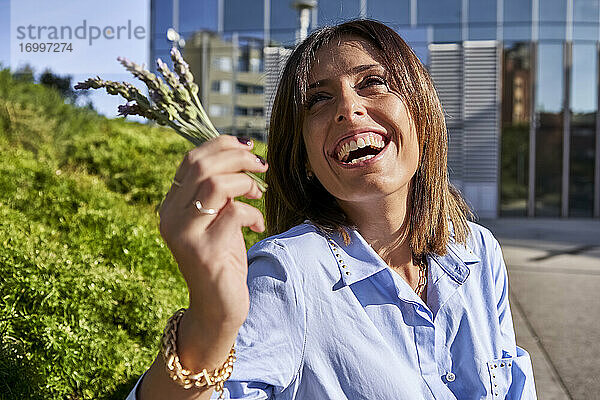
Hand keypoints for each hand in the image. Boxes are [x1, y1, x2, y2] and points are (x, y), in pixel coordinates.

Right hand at [158, 135, 267, 333]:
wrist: (217, 307)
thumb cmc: (222, 259)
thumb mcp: (217, 219)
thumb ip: (220, 192)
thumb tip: (242, 154)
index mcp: (171, 204)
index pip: (191, 159)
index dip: (221, 145)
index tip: (248, 146)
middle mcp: (171, 216)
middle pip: (201, 166)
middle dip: (238, 157)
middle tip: (261, 164)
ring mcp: (185, 234)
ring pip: (214, 185)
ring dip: (245, 182)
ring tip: (259, 193)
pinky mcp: (205, 251)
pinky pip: (233, 214)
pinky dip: (253, 213)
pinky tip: (259, 225)